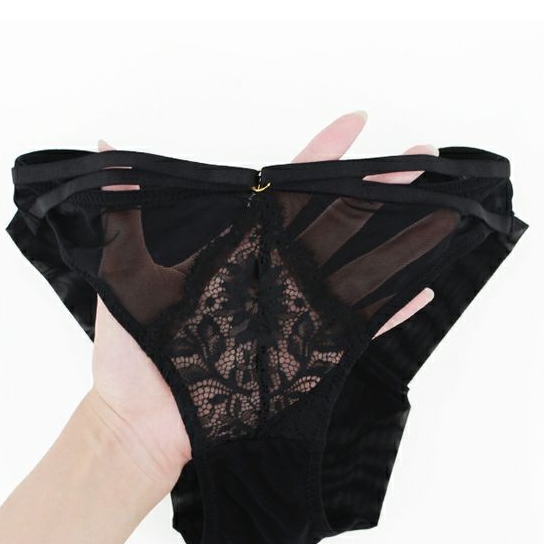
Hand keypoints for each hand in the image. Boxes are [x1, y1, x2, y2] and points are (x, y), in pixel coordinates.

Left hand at [90, 111, 435, 480]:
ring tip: (441, 210)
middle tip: (422, 156)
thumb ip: (126, 213)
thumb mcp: (125, 271)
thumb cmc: (132, 351)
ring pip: (358, 266)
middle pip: (336, 220)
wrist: (141, 421)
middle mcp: (275, 275)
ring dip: (400, 238)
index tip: (356, 122)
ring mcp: (296, 314)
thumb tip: (103, 149)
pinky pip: (358, 329)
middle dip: (379, 186)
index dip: (321, 156)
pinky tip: (423, 289)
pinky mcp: (307, 355)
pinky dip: (392, 312)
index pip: (285, 190)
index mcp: (237, 248)